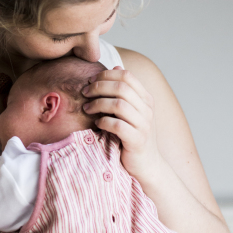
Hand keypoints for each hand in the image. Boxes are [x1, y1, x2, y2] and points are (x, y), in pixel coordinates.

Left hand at [82, 66, 158, 181]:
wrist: (146, 165)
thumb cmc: (133, 136)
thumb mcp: (130, 111)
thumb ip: (124, 92)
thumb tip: (116, 67)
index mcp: (146, 98)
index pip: (127, 75)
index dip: (106, 75)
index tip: (90, 80)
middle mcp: (147, 109)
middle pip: (122, 87)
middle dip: (98, 87)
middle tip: (84, 93)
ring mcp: (144, 125)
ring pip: (119, 105)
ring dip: (98, 104)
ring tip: (87, 109)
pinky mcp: (137, 141)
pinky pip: (118, 126)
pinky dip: (104, 122)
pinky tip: (97, 123)